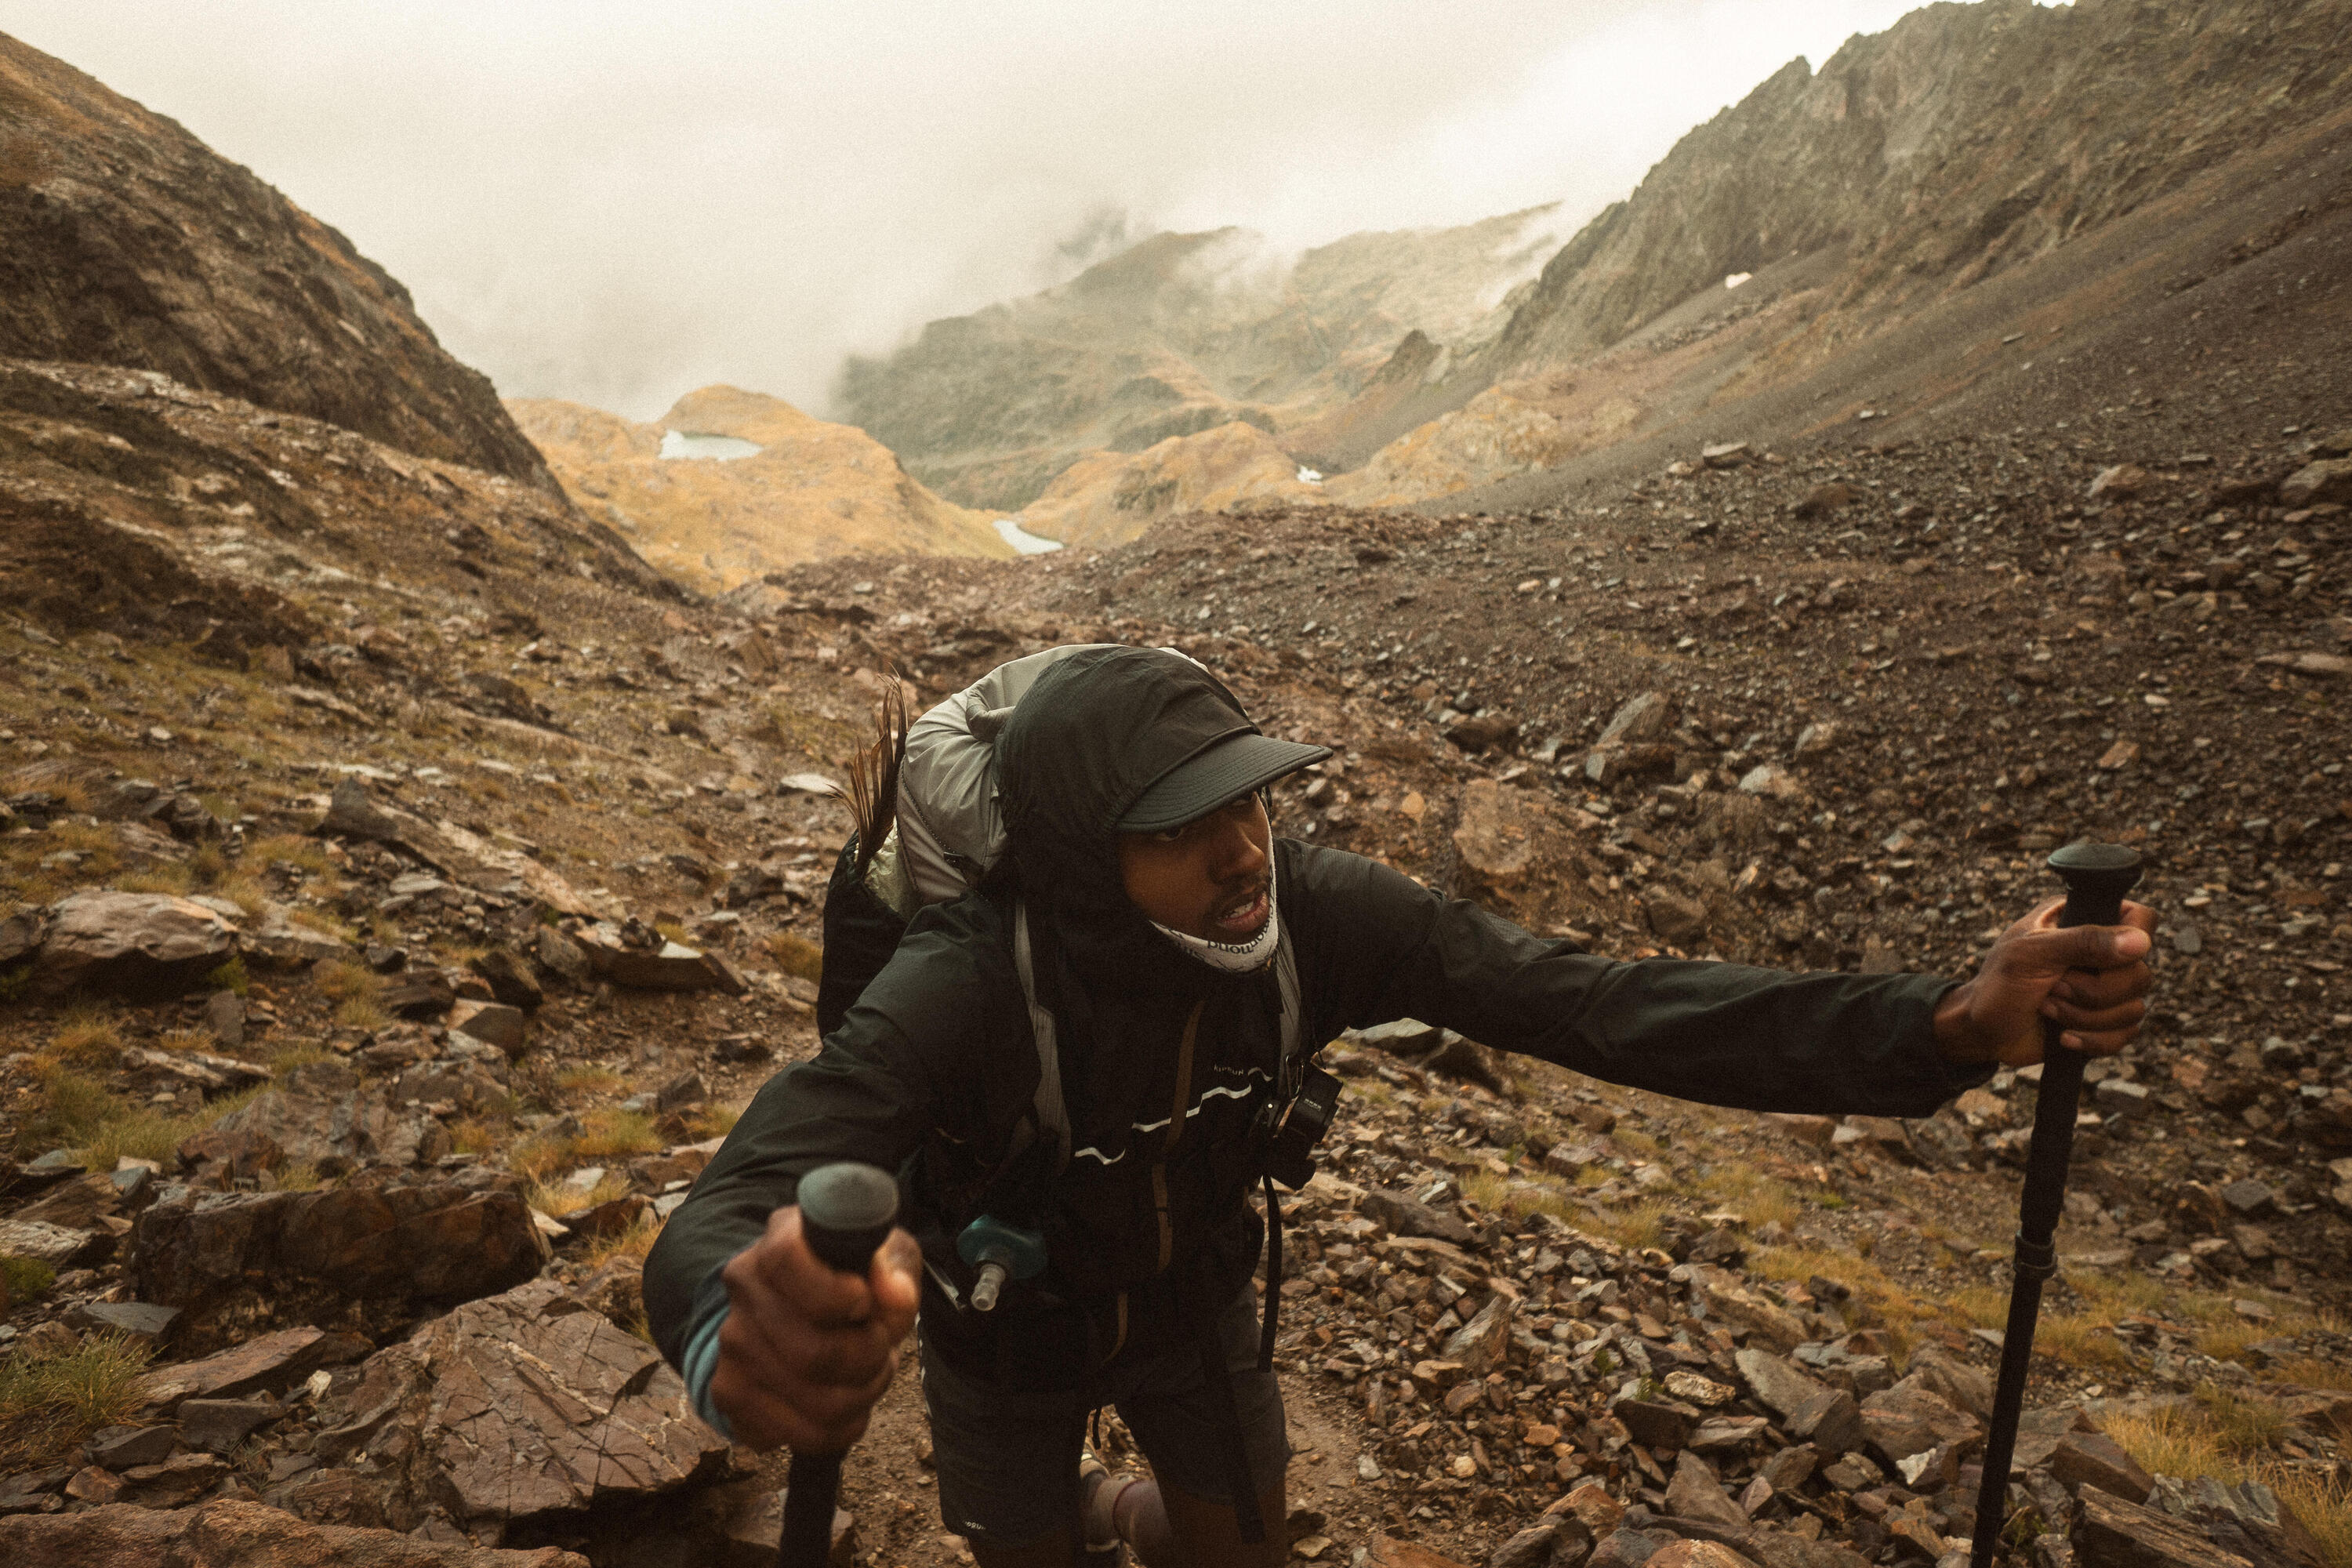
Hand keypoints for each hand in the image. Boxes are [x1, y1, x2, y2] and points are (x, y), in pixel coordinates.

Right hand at [710, 1205, 920, 1452]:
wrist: (796, 1313)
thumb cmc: (851, 1279)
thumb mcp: (884, 1260)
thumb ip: (896, 1271)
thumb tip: (895, 1294)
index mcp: (779, 1239)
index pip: (785, 1262)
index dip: (834, 1294)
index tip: (862, 1302)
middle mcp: (743, 1291)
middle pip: (814, 1354)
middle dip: (870, 1359)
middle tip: (881, 1345)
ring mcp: (730, 1346)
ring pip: (817, 1405)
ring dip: (863, 1395)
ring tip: (868, 1371)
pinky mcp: (729, 1396)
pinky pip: (801, 1437)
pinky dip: (840, 1428)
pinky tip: (841, 1396)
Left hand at [1933, 896, 2156, 1066]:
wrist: (1980, 1032)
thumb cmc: (1997, 985)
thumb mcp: (2031, 955)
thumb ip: (2083, 942)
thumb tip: (2140, 942)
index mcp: (2082, 920)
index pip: (2139, 918)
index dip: (2133, 940)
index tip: (2100, 959)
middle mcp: (2099, 952)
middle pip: (2140, 973)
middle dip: (2092, 992)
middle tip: (2052, 988)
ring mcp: (2104, 988)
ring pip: (2134, 1008)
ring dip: (2085, 1017)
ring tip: (2047, 1008)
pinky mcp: (2102, 1021)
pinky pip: (2125, 1034)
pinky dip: (2093, 1041)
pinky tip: (2063, 1037)